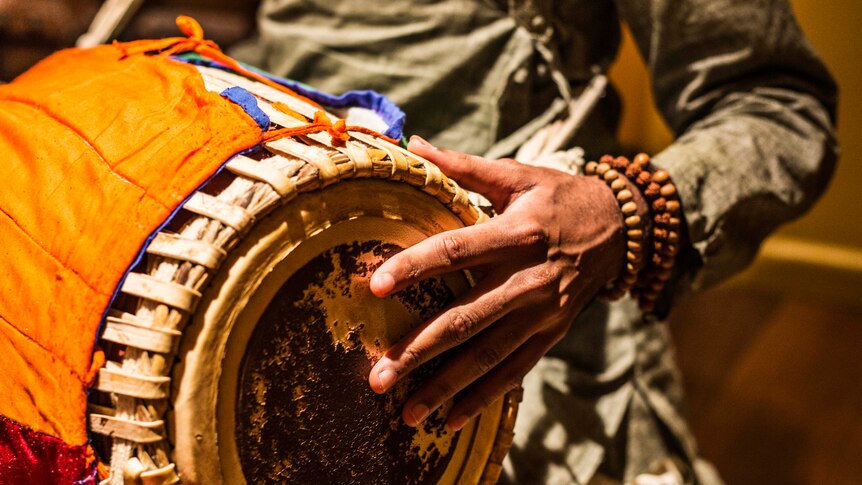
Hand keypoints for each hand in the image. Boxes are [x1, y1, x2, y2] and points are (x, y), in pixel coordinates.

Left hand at [368, 136, 626, 430]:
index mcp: (518, 233)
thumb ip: (464, 166)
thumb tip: (413, 143)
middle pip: (467, 320)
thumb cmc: (559, 197)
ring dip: (445, 387)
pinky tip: (449, 420)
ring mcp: (542, 314)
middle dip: (419, 351)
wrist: (621, 230)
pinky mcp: (550, 335)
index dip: (415, 267)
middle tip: (378, 376)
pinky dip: (482, 398)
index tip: (374, 285)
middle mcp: (530, 279)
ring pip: (487, 357)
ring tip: (405, 413)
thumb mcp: (517, 175)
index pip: (457, 251)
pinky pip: (514, 372)